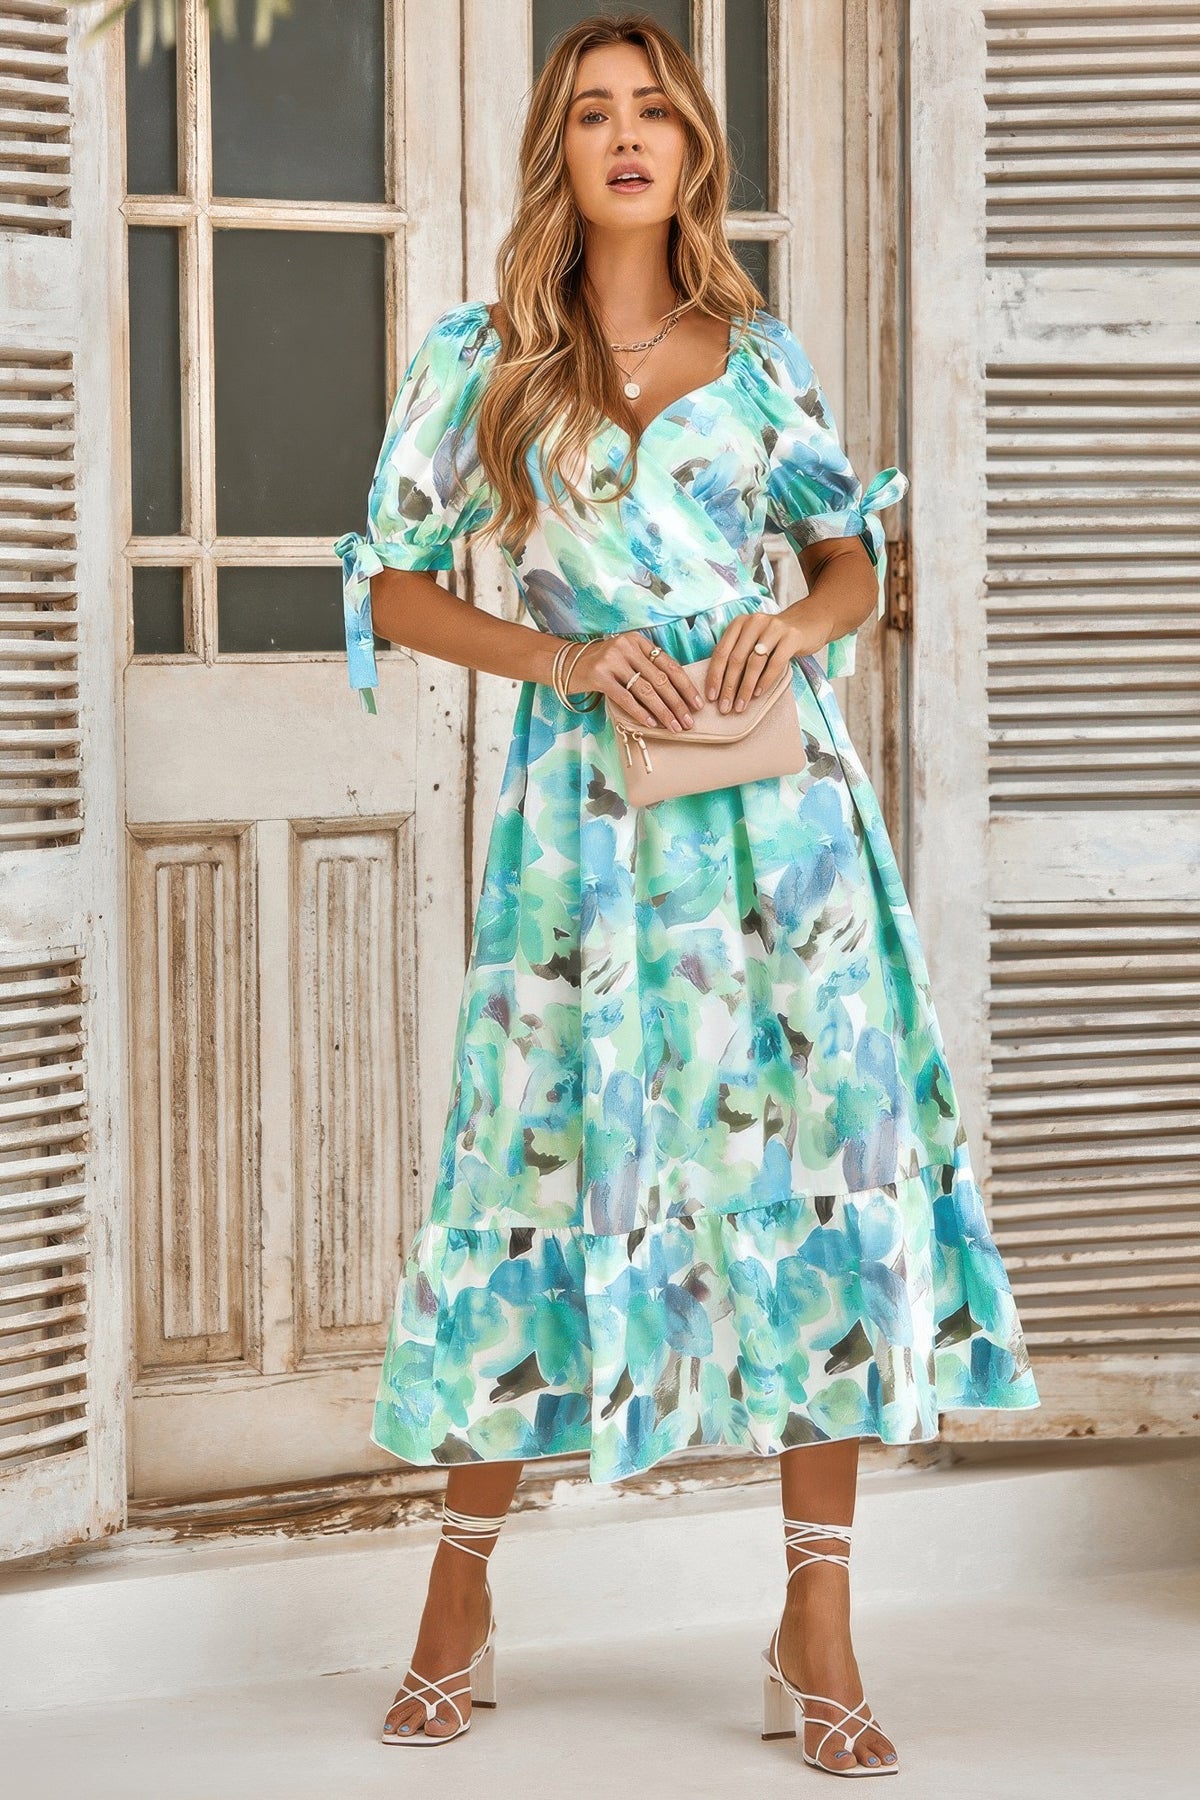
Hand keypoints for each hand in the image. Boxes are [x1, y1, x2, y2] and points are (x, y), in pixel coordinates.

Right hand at [566, 631, 705, 732]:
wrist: (565, 663)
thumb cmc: (602, 664)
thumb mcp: (626, 658)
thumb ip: (647, 667)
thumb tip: (678, 694)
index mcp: (638, 640)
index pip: (669, 664)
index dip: (685, 686)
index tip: (697, 704)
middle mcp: (627, 647)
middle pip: (660, 679)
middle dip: (678, 703)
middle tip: (688, 722)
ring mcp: (612, 660)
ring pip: (646, 690)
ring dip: (663, 712)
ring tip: (674, 727)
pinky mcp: (599, 676)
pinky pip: (626, 698)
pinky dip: (640, 712)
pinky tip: (652, 723)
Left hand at [706, 609, 827, 713]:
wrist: (808, 622)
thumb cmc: (775, 637)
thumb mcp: (752, 639)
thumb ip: (737, 653)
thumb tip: (720, 686)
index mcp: (739, 623)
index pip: (721, 651)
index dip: (714, 675)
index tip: (711, 697)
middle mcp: (754, 622)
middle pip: (736, 659)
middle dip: (728, 687)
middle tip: (724, 707)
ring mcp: (773, 628)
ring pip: (754, 662)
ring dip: (745, 688)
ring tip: (740, 706)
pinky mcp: (791, 637)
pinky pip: (775, 663)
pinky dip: (765, 681)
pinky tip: (758, 694)